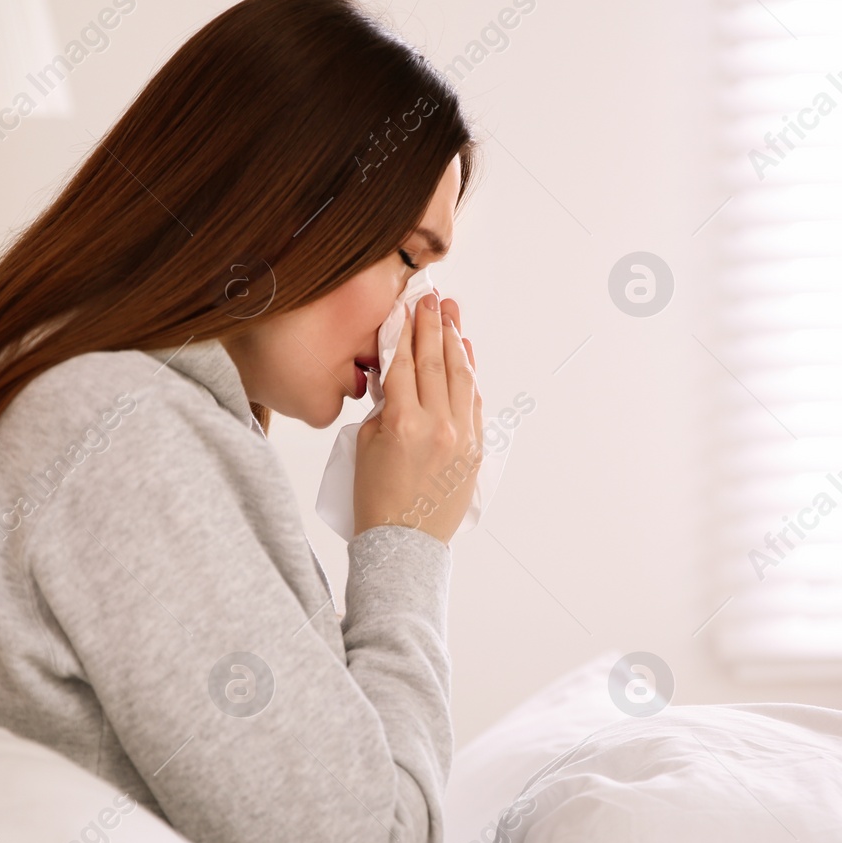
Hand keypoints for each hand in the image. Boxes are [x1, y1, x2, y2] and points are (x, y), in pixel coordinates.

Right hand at [353, 291, 482, 543]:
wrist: (404, 544)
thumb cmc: (376, 500)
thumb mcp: (365, 445)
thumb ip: (384, 406)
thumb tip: (397, 375)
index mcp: (403, 423)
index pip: (404, 362)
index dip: (403, 330)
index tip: (405, 306)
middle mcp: (438, 425)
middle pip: (436, 362)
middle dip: (432, 326)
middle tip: (432, 298)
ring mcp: (462, 436)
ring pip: (461, 376)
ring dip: (456, 342)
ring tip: (451, 315)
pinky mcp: (476, 448)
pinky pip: (475, 401)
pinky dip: (470, 374)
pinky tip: (466, 352)